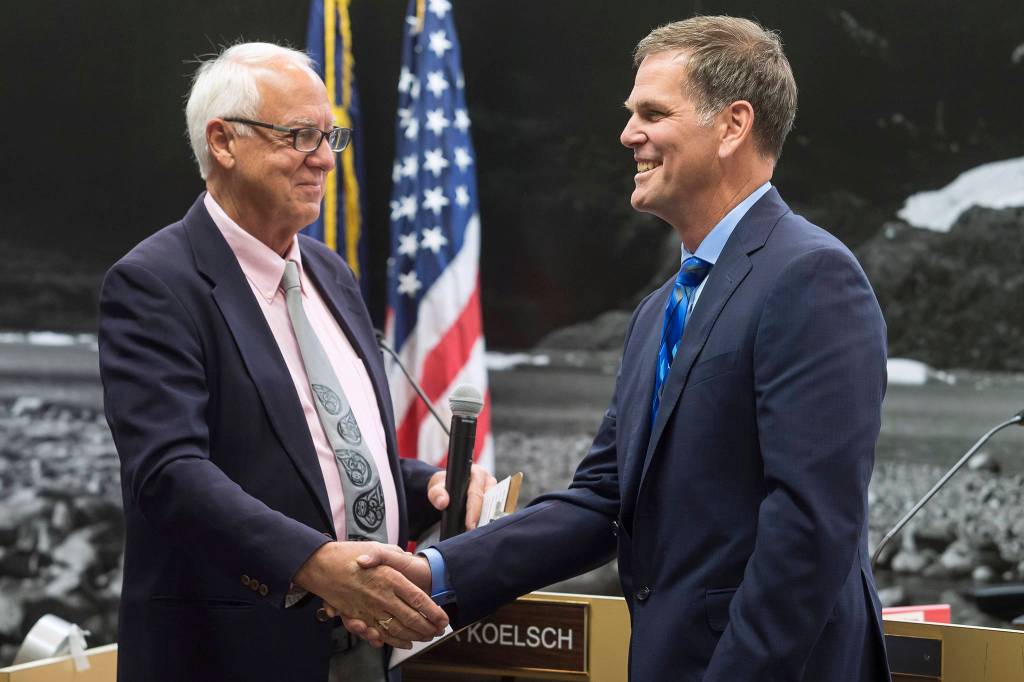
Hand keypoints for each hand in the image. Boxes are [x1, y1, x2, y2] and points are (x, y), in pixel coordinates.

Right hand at [293, 541, 446, 648]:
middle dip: (427, 627)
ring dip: (414, 636)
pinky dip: (392, 640)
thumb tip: (405, 556)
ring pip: (396, 629)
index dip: (432, 611)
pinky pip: (379, 633)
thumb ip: (394, 554)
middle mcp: (382, 596)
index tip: (443, 618)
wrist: (322, 564)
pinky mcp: (359, 616)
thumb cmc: (350, 554)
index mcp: (390, 578)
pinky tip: (403, 642)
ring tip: (426, 638)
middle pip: (411, 618)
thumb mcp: (378, 547)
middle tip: (438, 631)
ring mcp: (370, 608)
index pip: (418, 599)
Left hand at [428, 464, 497, 529]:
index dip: (474, 510)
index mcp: (476, 473)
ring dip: (486, 520)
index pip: (477, 494)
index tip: (470, 525)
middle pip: (488, 501)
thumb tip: (443, 502)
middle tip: (474, 532)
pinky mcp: (494, 499)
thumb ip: (437, 494)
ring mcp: (493, 491)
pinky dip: (487, 520)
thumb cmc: (444, 485)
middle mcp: (487, 481)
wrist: (447, 487)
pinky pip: (494, 511)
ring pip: (494, 507)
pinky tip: (481, 528)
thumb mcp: (436, 487)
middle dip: (482, 517)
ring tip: (477, 532)